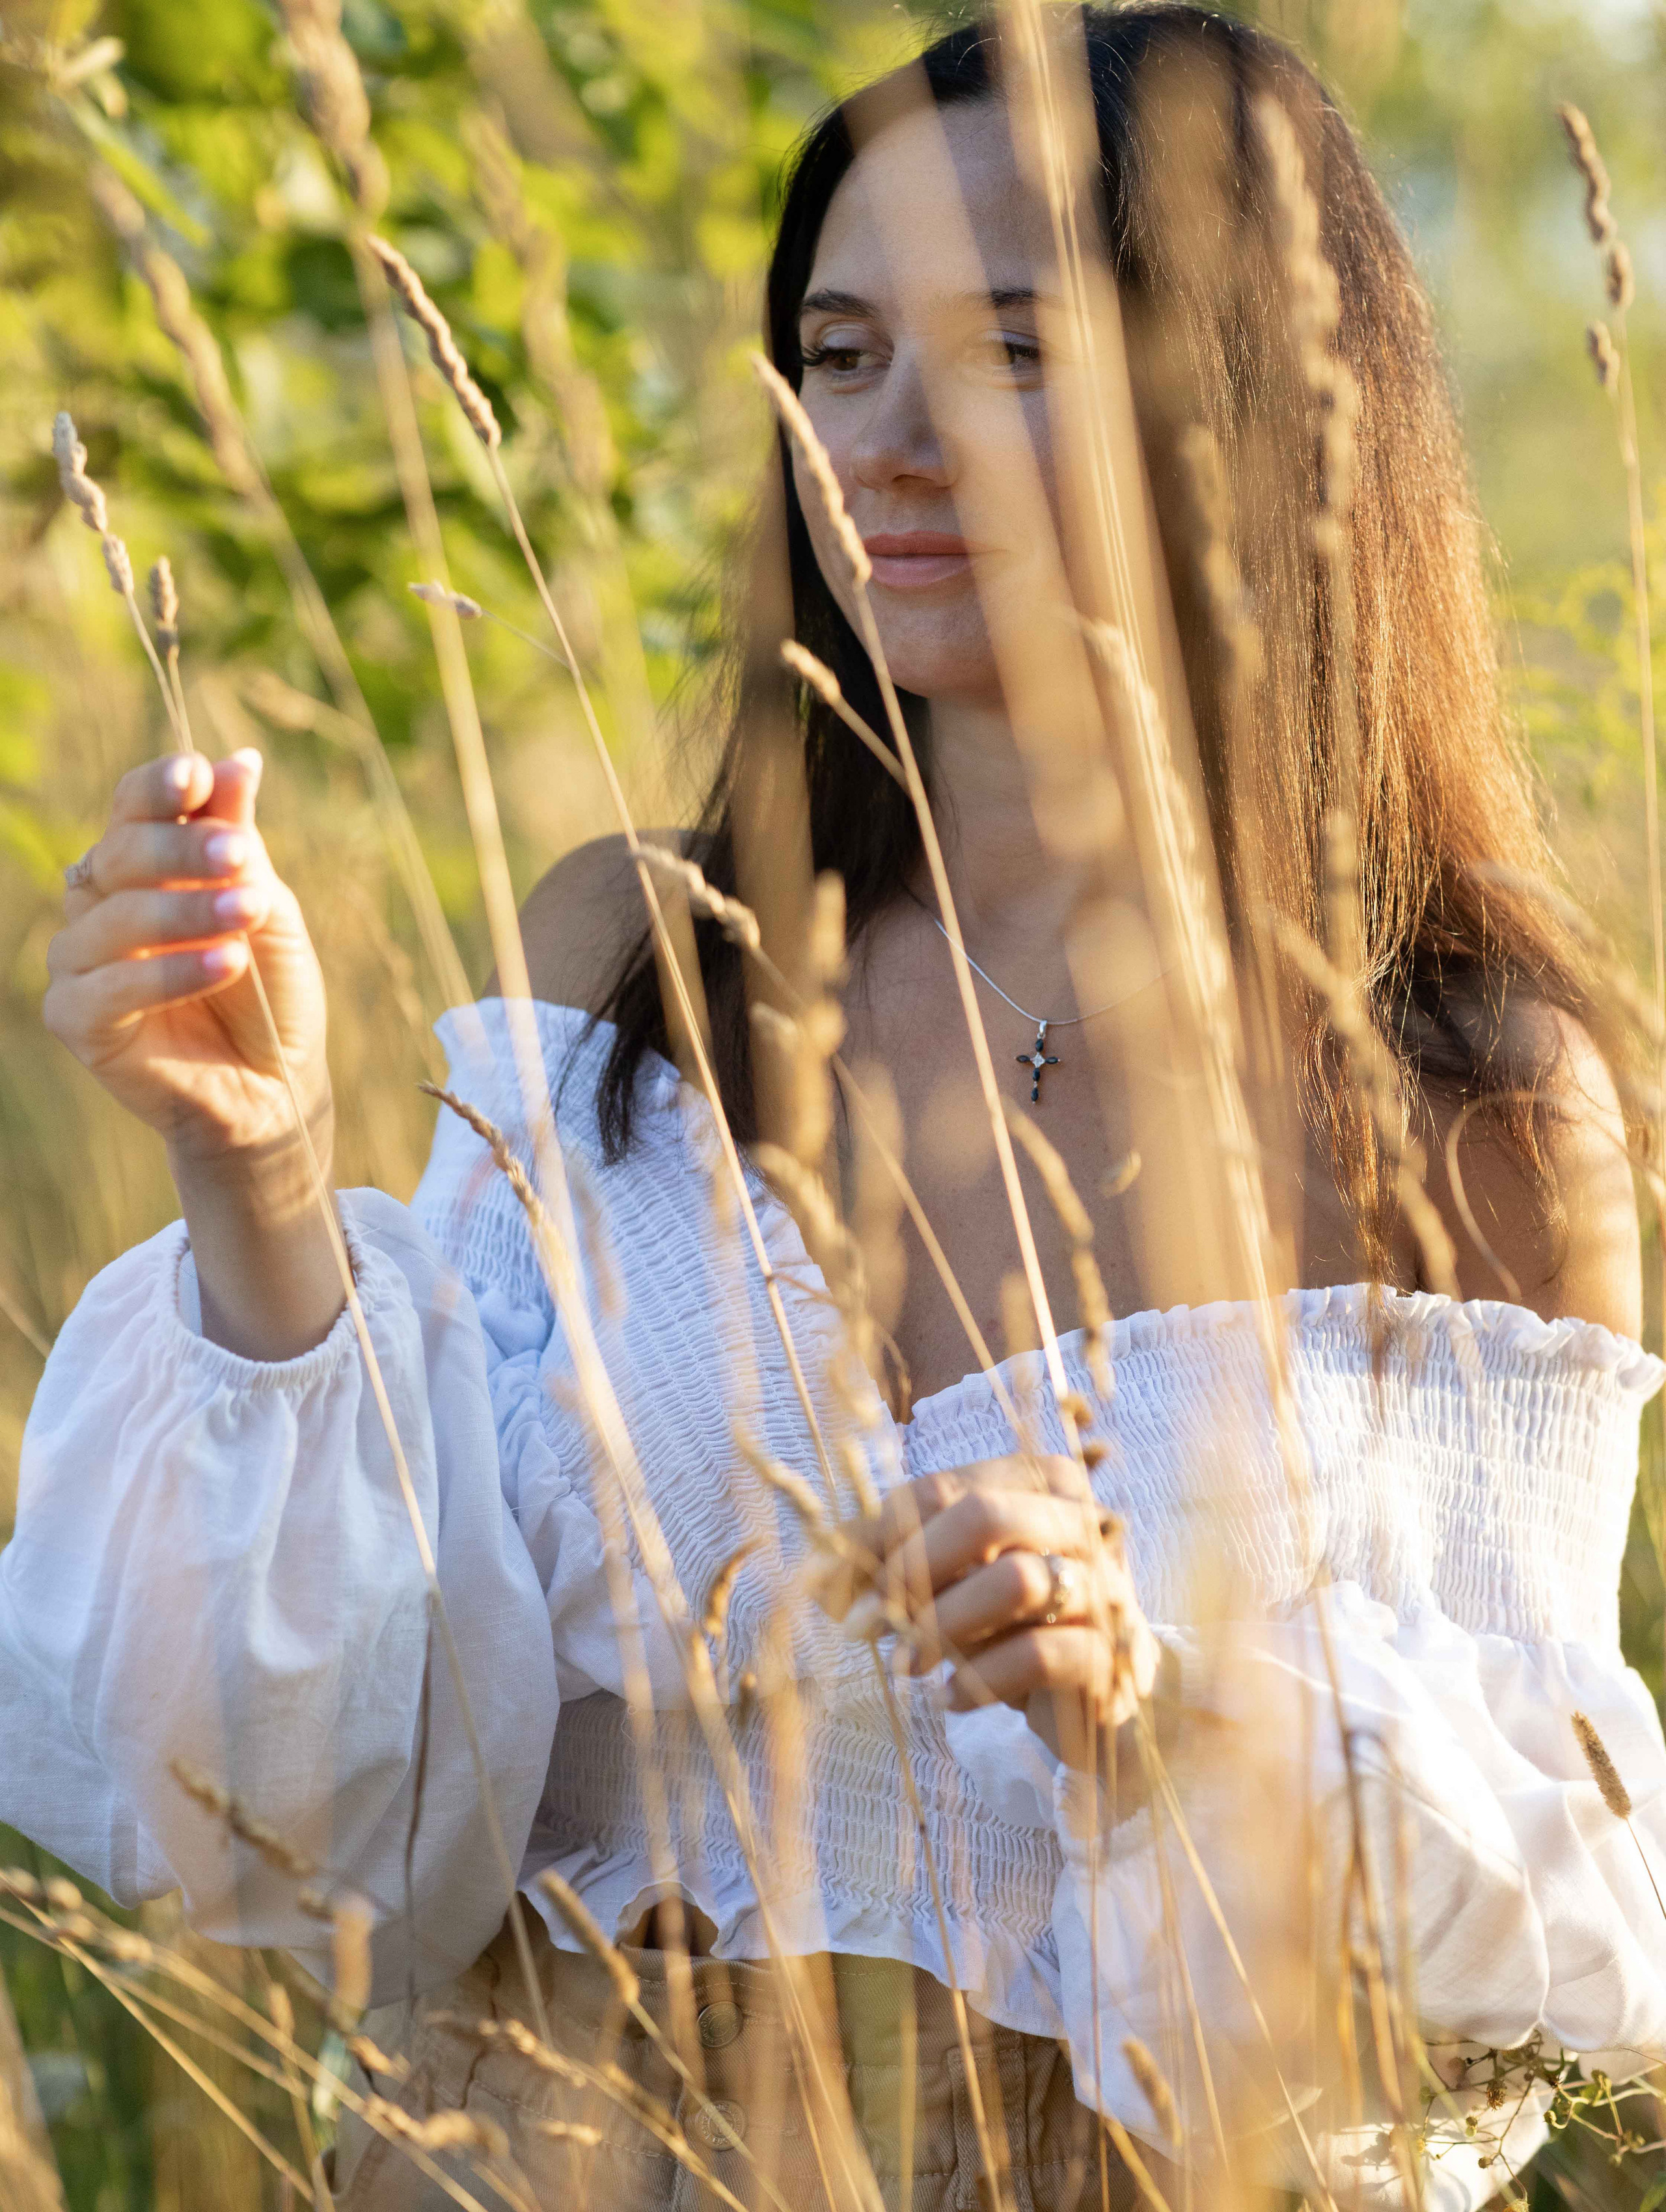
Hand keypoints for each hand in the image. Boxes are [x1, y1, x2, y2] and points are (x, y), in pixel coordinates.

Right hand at [44, 749, 330, 1178]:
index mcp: (142, 868)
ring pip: (114, 919)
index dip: (159, 789)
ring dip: (185, 911)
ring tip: (248, 911)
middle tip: (241, 854)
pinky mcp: (77, 1022)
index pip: (134, 808)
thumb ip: (241, 843)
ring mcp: (82, 964)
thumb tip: (240, 761)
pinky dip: (169, 973)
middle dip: (182, 849)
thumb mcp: (267, 909)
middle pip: (120, 854)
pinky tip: (225, 963)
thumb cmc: (270, 992)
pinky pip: (109, 990)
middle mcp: (99, 906)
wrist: (276, 1084)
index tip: (198, 778)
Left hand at [819, 1456, 1159, 1765]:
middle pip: (984, 1514)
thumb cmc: (1018, 1624)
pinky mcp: (1112, 1656)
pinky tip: (949, 1699)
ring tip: (904, 1666)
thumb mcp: (956, 1585)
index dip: (877, 1533)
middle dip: (911, 1568)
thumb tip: (815, 1576)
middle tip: (861, 1625)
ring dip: (943, 1625)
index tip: (832, 1585)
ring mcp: (1104, 1587)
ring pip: (1018, 1580)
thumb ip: (896, 1568)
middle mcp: (1081, 1522)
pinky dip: (982, 1679)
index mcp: (1040, 1483)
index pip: (942, 1487)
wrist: (1105, 1695)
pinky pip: (1041, 1655)